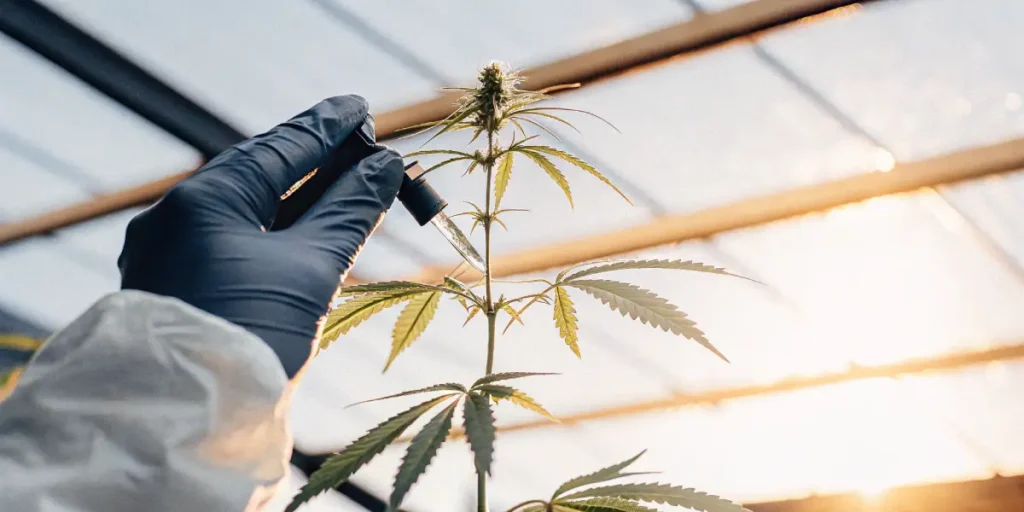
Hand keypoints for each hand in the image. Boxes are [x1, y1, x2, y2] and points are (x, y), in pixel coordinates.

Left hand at [118, 96, 403, 376]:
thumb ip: (349, 211)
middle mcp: (178, 219)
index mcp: (203, 201)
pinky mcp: (180, 286)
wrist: (190, 418)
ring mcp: (173, 254)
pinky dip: (278, 231)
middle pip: (260, 175)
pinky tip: (311, 228)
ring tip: (350, 183)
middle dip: (317, 162)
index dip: (326, 127)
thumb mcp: (310, 268)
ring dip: (303, 198)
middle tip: (365, 144)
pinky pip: (236, 242)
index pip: (278, 148)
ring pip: (250, 212)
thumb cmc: (250, 336)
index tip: (361, 109)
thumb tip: (385, 166)